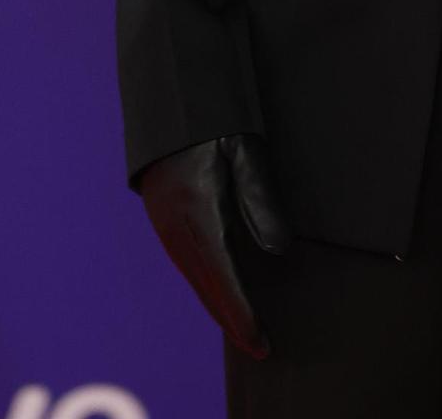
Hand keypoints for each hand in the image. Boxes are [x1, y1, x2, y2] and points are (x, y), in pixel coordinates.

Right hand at [137, 131, 291, 358]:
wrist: (169, 96)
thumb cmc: (215, 117)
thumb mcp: (246, 149)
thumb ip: (261, 198)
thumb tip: (279, 249)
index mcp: (198, 211)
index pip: (224, 277)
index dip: (243, 314)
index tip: (261, 342)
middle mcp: (176, 224)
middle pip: (207, 286)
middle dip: (232, 320)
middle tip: (258, 346)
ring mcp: (165, 221)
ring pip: (194, 277)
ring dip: (217, 304)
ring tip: (241, 327)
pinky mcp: (163, 214)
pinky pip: (186, 262)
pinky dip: (204, 284)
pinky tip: (217, 290)